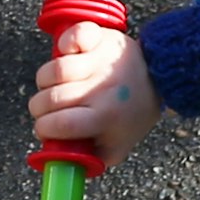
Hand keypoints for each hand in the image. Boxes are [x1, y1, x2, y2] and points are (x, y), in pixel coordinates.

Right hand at [27, 20, 159, 166]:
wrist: (161, 77)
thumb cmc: (133, 114)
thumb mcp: (117, 145)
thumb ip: (90, 159)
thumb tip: (59, 164)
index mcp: (106, 117)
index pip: (61, 124)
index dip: (44, 128)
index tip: (44, 128)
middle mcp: (103, 89)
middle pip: (52, 98)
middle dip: (39, 106)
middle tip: (44, 108)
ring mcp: (101, 62)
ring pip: (55, 69)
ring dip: (45, 79)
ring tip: (52, 84)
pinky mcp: (102, 38)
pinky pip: (76, 35)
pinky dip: (66, 42)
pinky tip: (67, 51)